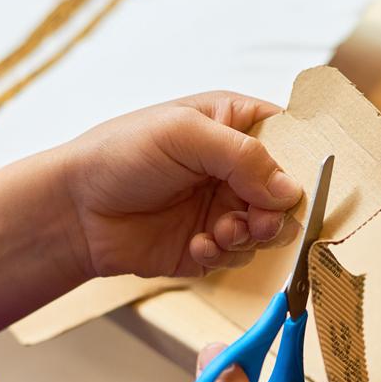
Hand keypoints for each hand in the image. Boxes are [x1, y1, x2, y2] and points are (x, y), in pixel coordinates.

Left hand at [62, 92, 302, 278]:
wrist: (75, 210)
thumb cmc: (120, 154)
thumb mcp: (183, 135)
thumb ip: (242, 156)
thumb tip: (290, 190)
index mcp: (231, 125)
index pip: (289, 138)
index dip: (302, 161)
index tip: (305, 183)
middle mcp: (231, 168)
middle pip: (285, 192)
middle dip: (274, 210)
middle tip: (255, 220)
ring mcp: (220, 207)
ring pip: (266, 229)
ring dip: (248, 234)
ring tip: (218, 231)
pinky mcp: (206, 244)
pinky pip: (236, 256)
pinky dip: (223, 254)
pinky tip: (197, 244)